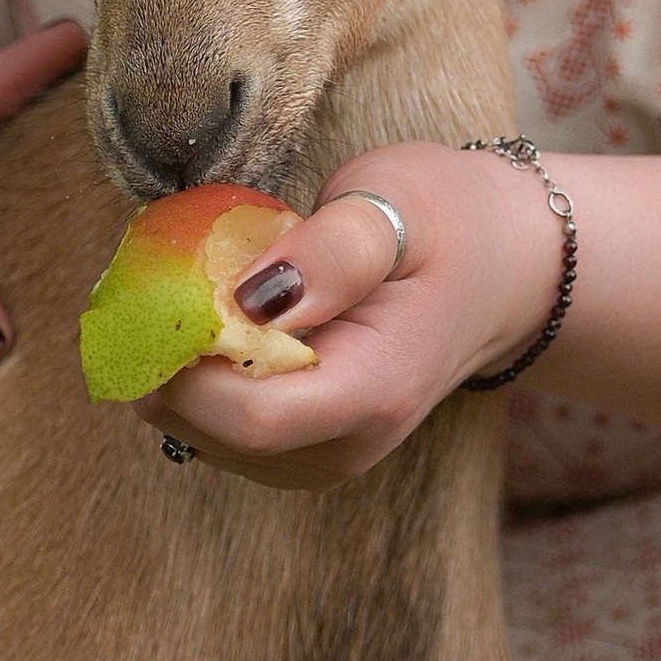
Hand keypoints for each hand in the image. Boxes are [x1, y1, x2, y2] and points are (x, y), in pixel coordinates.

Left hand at [143, 141, 563, 489]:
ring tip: (185, 288)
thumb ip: (329, 252)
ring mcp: (322, 458)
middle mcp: (345, 447)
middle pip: (210, 435)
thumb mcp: (398, 201)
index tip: (162, 288)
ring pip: (199, 437)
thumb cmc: (451, 222)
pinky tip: (207, 320)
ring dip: (171, 366)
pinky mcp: (300, 449)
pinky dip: (192, 376)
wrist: (504, 270)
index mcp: (373, 394)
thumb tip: (249, 298)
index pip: (247, 419)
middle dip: (163, 359)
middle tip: (156, 275)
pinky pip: (214, 429)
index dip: (184, 363)